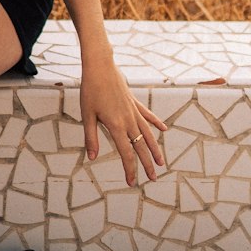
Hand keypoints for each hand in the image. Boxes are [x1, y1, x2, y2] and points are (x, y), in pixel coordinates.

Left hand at [80, 59, 166, 183]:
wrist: (100, 67)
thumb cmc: (90, 90)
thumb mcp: (87, 115)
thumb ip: (91, 137)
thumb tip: (92, 157)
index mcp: (116, 126)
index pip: (126, 153)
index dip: (130, 169)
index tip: (132, 183)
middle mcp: (128, 120)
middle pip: (141, 147)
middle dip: (147, 164)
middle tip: (153, 179)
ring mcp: (134, 111)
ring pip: (148, 134)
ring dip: (155, 149)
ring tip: (161, 162)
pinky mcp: (134, 102)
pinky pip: (148, 115)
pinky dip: (156, 123)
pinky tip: (164, 129)